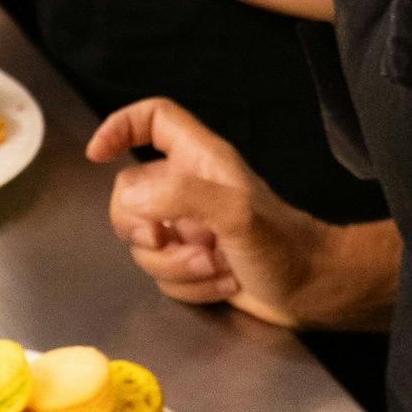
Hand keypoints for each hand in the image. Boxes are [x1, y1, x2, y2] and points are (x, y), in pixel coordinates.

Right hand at [93, 97, 338, 327]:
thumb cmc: (283, 245)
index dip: (120, 126)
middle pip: (129, 194)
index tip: (98, 155)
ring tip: (217, 266)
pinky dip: (189, 285)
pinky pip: (163, 274)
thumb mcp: (235, 212)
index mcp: (200, 159)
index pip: (153, 119)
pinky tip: (223, 282)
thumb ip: (180, 196)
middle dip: (144, 228)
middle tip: (169, 239)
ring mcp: (189, 227)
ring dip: (176, 265)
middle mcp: (189, 189)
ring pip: (144, 243)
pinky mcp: (193, 263)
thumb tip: (130, 199)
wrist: (313, 292)